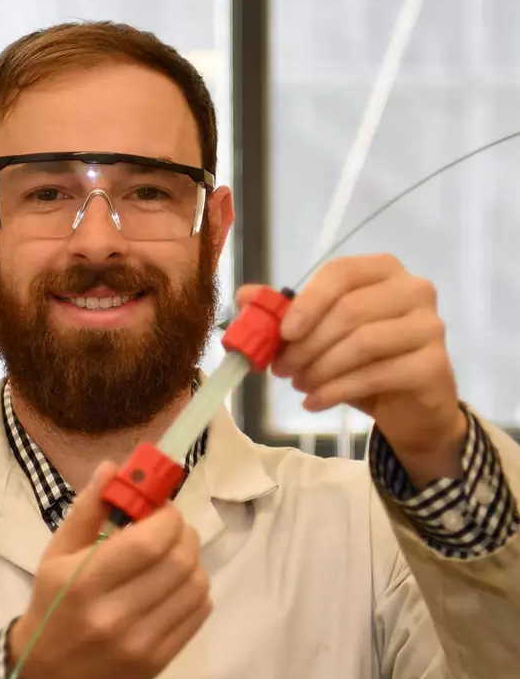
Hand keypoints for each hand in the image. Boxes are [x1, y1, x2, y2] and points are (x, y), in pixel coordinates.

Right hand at [8, 462, 211, 678]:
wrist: (47, 674)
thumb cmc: (52, 604)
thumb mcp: (57, 554)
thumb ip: (88, 509)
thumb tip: (113, 466)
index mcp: (84, 583)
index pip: (150, 542)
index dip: (167, 518)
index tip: (160, 511)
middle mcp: (115, 616)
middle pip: (179, 561)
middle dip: (183, 534)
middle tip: (170, 529)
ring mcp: (141, 643)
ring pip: (195, 585)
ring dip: (192, 561)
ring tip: (172, 557)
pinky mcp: (159, 661)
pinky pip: (199, 613)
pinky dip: (195, 589)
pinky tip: (175, 585)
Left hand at [237, 254, 466, 482]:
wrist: (409, 407)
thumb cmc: (363, 362)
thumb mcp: (321, 335)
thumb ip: (285, 313)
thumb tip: (244, 296)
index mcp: (383, 271)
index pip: (341, 272)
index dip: (307, 302)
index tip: (283, 333)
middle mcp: (413, 290)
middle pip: (350, 310)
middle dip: (307, 344)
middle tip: (282, 369)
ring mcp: (429, 326)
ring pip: (362, 343)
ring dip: (320, 368)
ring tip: (299, 385)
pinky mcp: (434, 364)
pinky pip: (376, 374)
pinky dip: (336, 391)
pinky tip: (314, 402)